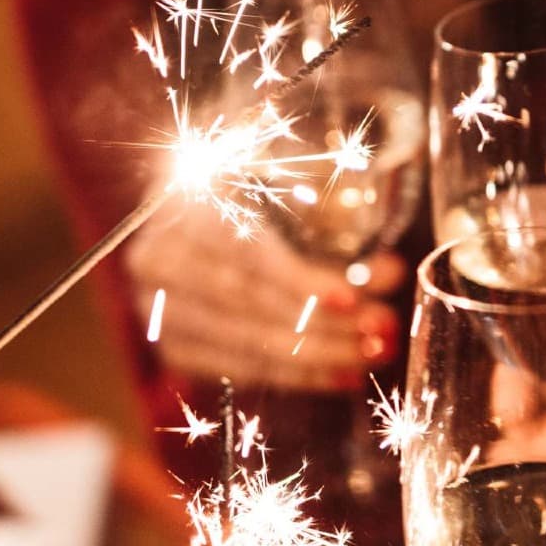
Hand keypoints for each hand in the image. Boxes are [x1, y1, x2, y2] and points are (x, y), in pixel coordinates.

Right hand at [125, 202, 403, 390]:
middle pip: (245, 301)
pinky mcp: (174, 346)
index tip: (350, 300)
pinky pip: (240, 371)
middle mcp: (156, 255)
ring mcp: (156, 308)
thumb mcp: (291, 169)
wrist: (195, 198)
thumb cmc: (256, 176)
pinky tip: (343, 376)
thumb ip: (336, 216)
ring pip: (245, 343)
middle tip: (382, 329)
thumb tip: (390, 275)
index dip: (297, 278)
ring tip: (374, 354)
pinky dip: (297, 376)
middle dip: (323, 323)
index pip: (241, 248)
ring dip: (319, 356)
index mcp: (180, 194)